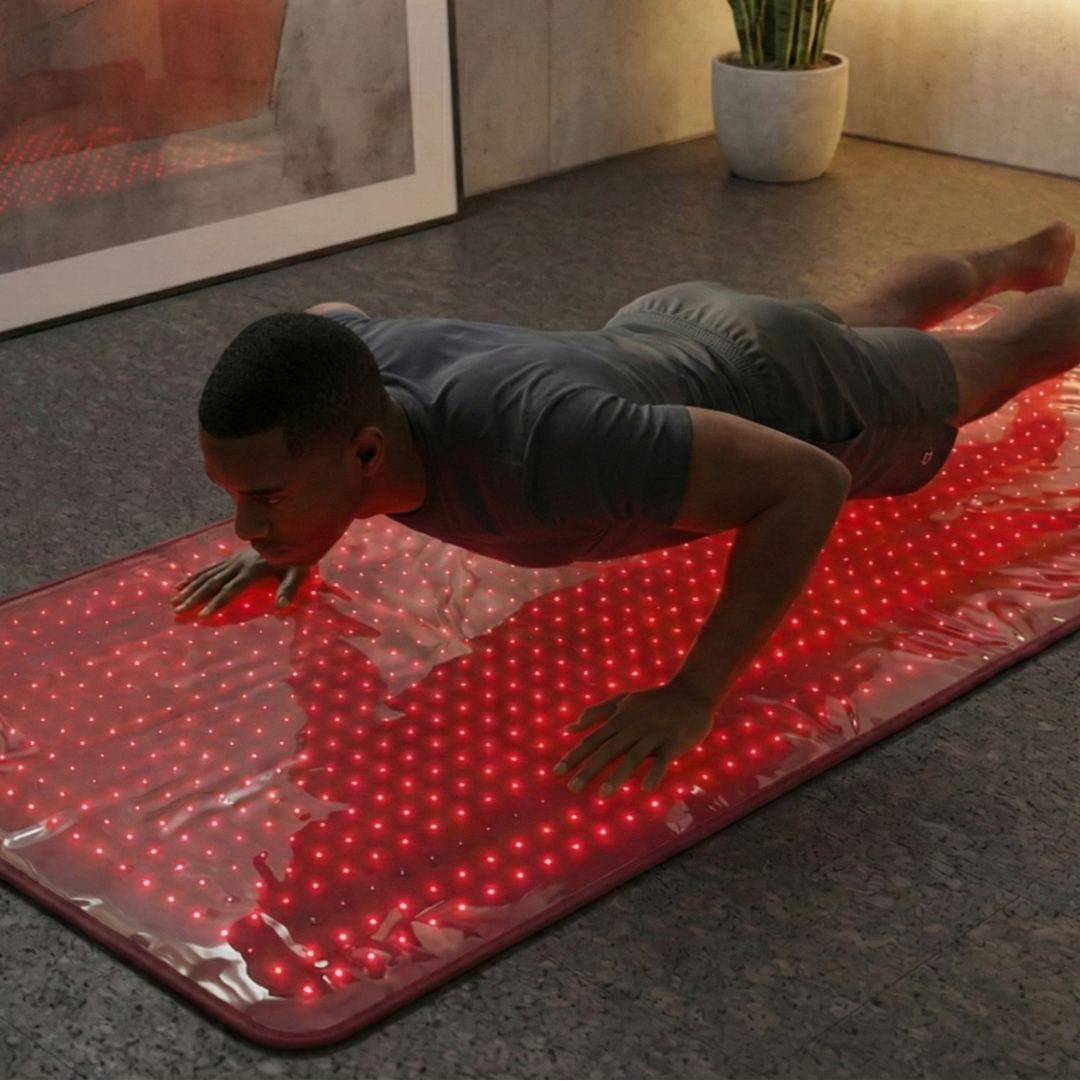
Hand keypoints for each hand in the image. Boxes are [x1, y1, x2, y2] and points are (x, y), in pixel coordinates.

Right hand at [172, 547, 311, 615]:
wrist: (291, 532)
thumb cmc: (296, 557)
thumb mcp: (297, 573)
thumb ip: (288, 589)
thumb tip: (281, 607)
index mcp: (253, 570)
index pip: (231, 589)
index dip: (216, 602)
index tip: (202, 615)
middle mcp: (238, 564)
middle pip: (212, 582)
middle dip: (194, 598)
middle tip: (178, 611)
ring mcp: (233, 559)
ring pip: (206, 575)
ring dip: (189, 588)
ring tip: (174, 601)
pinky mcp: (231, 557)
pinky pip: (209, 568)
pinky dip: (193, 576)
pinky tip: (180, 584)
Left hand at [552, 679, 714, 795]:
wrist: (691, 694)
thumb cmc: (653, 701)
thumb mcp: (622, 700)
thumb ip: (596, 713)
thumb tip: (569, 728)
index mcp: (619, 719)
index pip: (592, 739)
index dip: (574, 756)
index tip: (556, 772)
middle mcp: (632, 727)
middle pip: (608, 751)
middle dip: (589, 770)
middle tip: (573, 788)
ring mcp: (653, 735)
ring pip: (633, 757)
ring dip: (618, 775)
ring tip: (603, 794)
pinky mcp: (672, 743)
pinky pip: (662, 760)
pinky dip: (654, 773)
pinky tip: (645, 788)